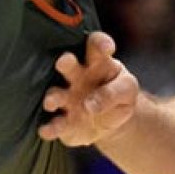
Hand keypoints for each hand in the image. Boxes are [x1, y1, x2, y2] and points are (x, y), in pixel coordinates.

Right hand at [39, 31, 137, 146]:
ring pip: (55, 94)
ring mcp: (66, 98)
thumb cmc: (118, 95)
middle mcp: (77, 76)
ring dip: (52, 97)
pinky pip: (54, 124)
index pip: (96, 45)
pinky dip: (49, 127)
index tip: (106, 47)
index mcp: (97, 61)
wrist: (112, 122)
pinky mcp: (63, 121)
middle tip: (64, 61)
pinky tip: (47, 130)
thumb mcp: (127, 90)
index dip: (100, 42)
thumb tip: (91, 104)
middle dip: (65, 62)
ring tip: (51, 102)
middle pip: (68, 65)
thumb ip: (113, 92)